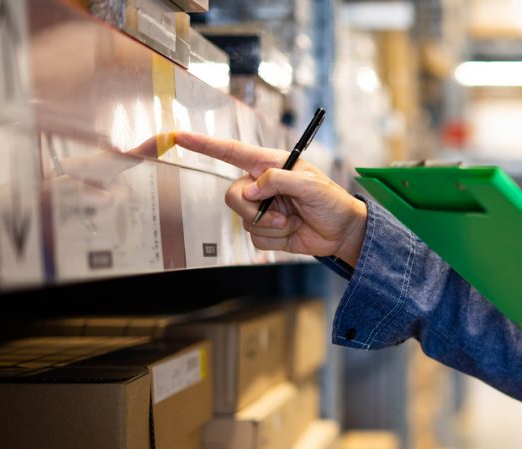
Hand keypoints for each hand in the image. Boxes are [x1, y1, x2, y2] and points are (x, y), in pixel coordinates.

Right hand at [172, 132, 367, 264]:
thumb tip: (251, 190)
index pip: (231, 152)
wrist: (341, 232)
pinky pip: (255, 239)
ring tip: (294, 222)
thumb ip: (279, 180)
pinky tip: (292, 233)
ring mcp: (262, 209)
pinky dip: (275, 240)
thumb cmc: (331, 201)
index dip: (205, 145)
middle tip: (280, 215)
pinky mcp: (265, 231)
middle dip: (253, 210)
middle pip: (232, 195)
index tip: (179, 136)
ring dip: (271, 226)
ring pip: (243, 220)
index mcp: (270, 164)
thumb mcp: (311, 185)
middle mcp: (261, 185)